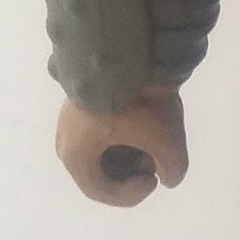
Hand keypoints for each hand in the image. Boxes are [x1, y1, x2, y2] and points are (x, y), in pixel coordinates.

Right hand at [55, 91, 187, 206]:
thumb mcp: (167, 141)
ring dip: (130, 150)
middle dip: (133, 168)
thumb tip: (170, 177)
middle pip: (103, 170)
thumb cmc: (140, 102)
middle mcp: (67, 139)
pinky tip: (146, 118)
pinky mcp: (82, 98)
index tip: (154, 178)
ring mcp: (71, 117)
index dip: (131, 194)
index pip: (102, 191)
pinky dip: (124, 132)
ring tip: (154, 135)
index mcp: (77, 156)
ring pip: (103, 148)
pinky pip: (101, 128)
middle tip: (155, 156)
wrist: (127, 46)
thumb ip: (173, 168)